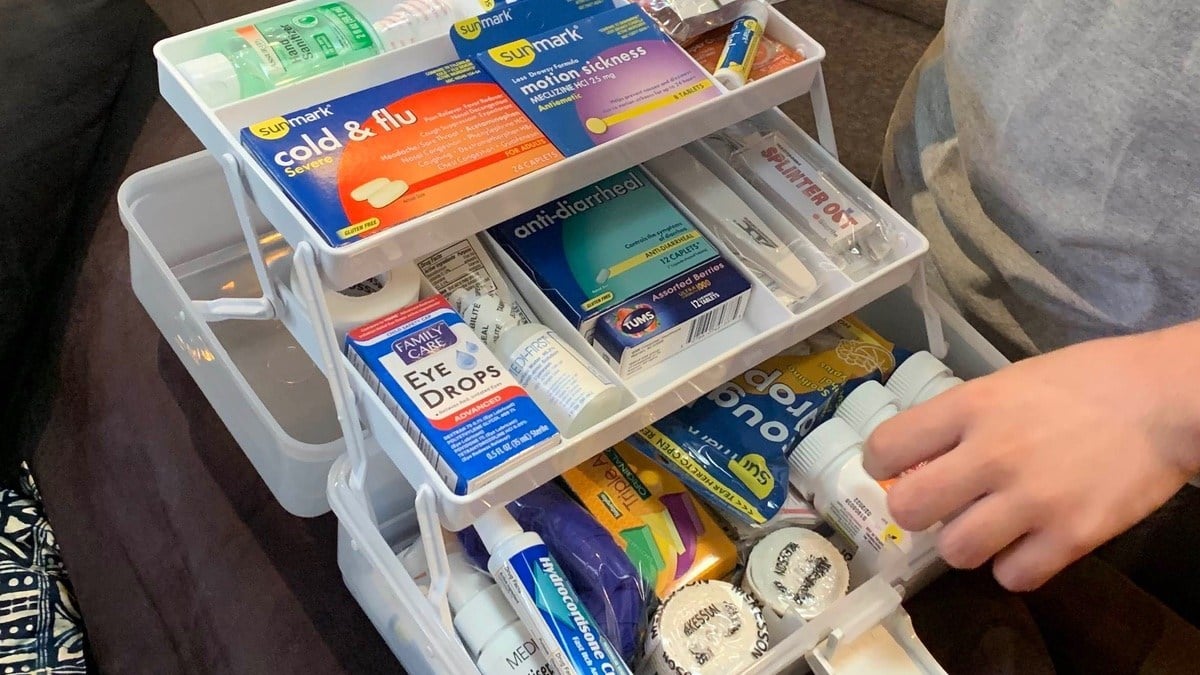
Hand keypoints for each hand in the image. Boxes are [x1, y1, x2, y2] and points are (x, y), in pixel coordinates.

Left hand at [863, 322, 1199, 590]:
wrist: (1168, 400)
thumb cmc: (1088, 381)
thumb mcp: (1009, 382)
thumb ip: (963, 418)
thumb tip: (920, 456)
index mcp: (971, 406)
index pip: (885, 447)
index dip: (882, 464)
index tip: (896, 469)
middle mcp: (991, 454)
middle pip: (908, 508)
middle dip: (915, 511)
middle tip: (939, 505)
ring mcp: (1032, 499)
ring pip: (956, 551)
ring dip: (967, 543)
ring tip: (990, 525)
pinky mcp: (1071, 536)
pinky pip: (1014, 576)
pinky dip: (1016, 565)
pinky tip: (1029, 543)